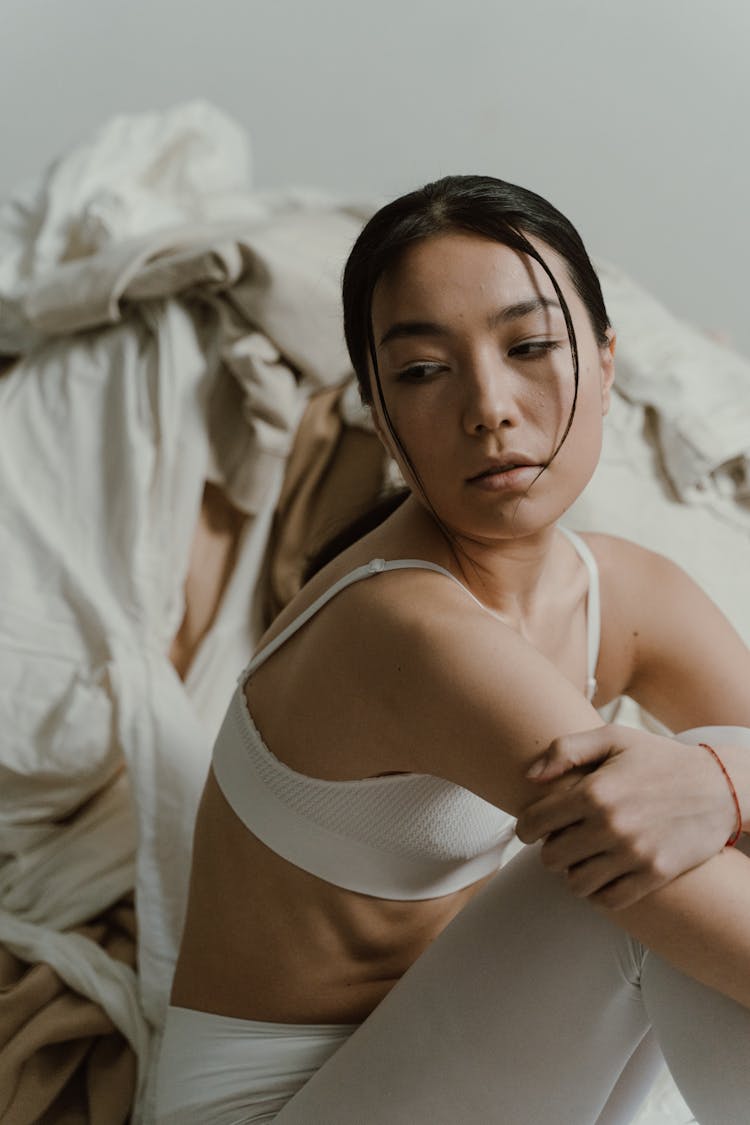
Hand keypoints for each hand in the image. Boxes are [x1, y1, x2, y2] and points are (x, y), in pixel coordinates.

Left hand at [515, 724, 738, 908]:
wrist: (720, 785)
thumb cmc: (660, 759)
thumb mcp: (614, 738)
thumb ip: (566, 750)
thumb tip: (530, 776)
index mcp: (594, 791)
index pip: (535, 823)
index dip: (526, 827)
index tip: (533, 827)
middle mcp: (610, 825)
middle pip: (551, 857)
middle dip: (551, 848)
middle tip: (563, 839)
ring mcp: (633, 853)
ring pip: (576, 883)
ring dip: (573, 872)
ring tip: (583, 858)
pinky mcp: (655, 874)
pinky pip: (608, 901)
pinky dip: (599, 892)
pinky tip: (604, 874)